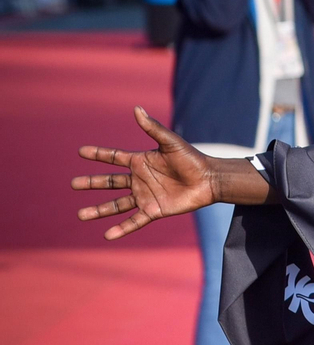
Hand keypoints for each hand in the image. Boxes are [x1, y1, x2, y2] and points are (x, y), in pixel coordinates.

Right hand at [72, 108, 218, 238]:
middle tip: (73, 184)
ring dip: (99, 210)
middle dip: (92, 183)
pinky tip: (107, 235)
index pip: (114, 157)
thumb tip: (137, 108)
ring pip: (116, 204)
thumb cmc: (192, 159)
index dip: (98, 154)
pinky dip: (121, 229)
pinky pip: (134, 221)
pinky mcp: (154, 210)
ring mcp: (145, 195)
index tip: (80, 151)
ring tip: (80, 215)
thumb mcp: (170, 142)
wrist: (209, 180)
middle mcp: (140, 179)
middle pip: (110, 182)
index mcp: (141, 162)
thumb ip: (153, 128)